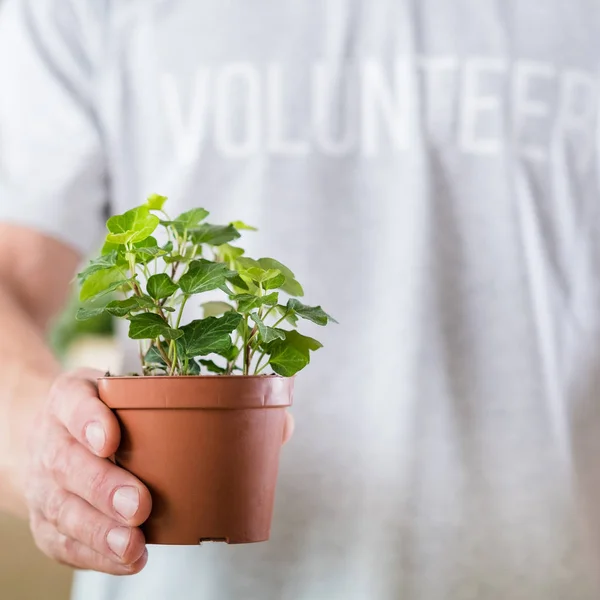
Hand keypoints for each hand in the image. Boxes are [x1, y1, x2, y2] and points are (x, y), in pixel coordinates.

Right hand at [25, 369, 151, 574]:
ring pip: (63, 510)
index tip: (109, 439)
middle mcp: (49, 440)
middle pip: (67, 464)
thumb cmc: (103, 412)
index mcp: (68, 398)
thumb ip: (150, 396)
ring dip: (99, 531)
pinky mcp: (45, 522)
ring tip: (132, 543)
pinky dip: (96, 555)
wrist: (50, 436)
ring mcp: (42, 484)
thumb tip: (206, 416)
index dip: (88, 421)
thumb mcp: (119, 390)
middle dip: (103, 487)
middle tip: (138, 504)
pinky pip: (64, 543)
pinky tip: (126, 559)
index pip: (73, 403)